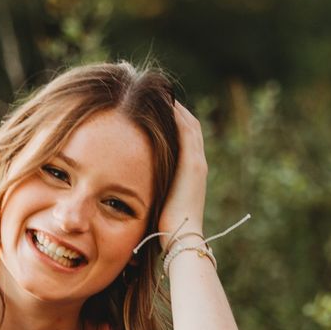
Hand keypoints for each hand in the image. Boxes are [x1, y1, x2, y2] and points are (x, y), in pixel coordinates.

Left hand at [157, 99, 208, 247]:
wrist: (181, 238)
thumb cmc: (165, 226)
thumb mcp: (159, 199)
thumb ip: (153, 185)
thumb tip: (133, 182)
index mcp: (191, 171)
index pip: (185, 136)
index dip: (173, 119)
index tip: (155, 107)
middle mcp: (198, 163)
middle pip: (189, 124)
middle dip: (174, 107)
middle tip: (156, 92)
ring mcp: (197, 162)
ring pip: (189, 123)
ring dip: (174, 106)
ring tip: (158, 91)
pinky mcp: (193, 164)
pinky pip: (186, 130)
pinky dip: (176, 115)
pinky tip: (163, 102)